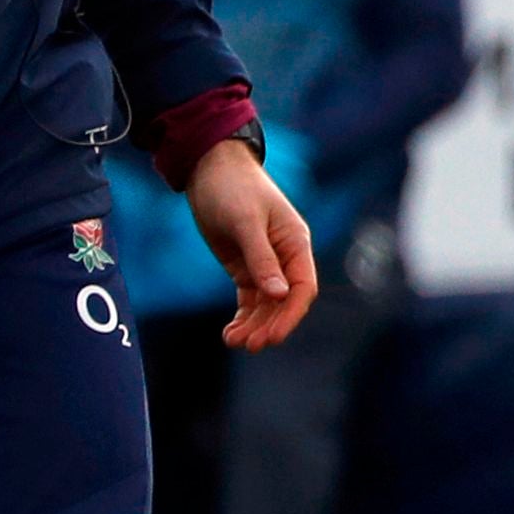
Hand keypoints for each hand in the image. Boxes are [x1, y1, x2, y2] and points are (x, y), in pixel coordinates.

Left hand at [188, 142, 318, 348]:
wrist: (210, 168)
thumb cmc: (233, 187)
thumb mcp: (245, 221)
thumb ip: (262, 258)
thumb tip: (279, 295)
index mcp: (296, 243)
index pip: (303, 287)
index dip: (291, 314)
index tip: (273, 336)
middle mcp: (285, 258)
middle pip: (285, 302)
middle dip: (269, 325)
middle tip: (249, 345)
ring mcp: (265, 264)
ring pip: (266, 305)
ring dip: (254, 325)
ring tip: (233, 342)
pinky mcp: (245, 267)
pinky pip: (249, 300)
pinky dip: (242, 317)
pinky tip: (230, 333)